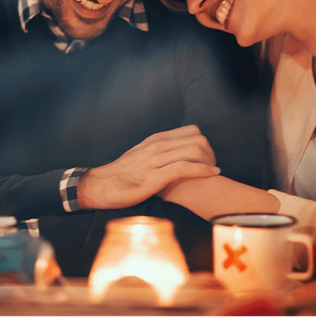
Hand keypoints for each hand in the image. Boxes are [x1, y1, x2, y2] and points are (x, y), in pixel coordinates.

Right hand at [76, 125, 219, 210]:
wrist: (102, 185)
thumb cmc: (123, 174)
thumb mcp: (142, 154)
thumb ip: (159, 151)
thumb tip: (176, 154)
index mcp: (156, 139)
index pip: (191, 130)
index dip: (204, 143)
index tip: (208, 157)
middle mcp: (158, 145)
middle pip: (197, 139)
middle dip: (211, 152)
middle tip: (213, 165)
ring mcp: (157, 160)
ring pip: (194, 151)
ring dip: (209, 161)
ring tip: (213, 171)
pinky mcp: (156, 176)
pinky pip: (185, 168)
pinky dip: (203, 170)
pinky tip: (212, 174)